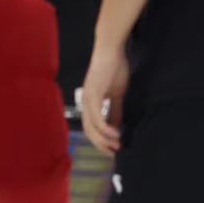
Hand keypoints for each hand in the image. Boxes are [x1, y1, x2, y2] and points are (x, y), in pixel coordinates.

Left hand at [78, 40, 129, 155]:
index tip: (113, 149)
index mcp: (90, 103)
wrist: (111, 49)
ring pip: (92, 127)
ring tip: (117, 145)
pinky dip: (105, 128)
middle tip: (114, 152)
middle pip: (89, 132)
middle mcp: (86, 103)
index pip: (91, 128)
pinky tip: (115, 133)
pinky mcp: (94, 94)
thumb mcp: (117, 93)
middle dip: (101, 145)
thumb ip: (115, 109)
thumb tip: (117, 126)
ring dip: (104, 139)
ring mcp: (88, 99)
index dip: (101, 141)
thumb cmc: (115, 68)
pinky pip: (97, 116)